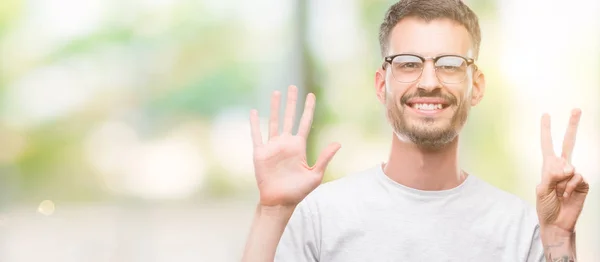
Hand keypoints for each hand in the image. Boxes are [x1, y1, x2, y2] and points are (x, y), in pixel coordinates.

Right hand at [249, 85, 340, 206]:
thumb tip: (338, 143)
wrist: (280, 202)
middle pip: (289, 117)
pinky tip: (253, 112)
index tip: (311, 95)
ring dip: (274, 107)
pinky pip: (257, 135)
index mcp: (299, 146)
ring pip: (273, 122)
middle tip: (293, 87)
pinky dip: (254, 123)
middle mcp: (285, 143)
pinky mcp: (260, 153)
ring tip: (276, 92)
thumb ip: (324, 158)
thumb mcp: (315, 175)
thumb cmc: (298, 191)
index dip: (308, 109)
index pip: (304, 123)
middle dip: (291, 102)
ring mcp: (272, 147)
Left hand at [536, 108, 588, 232]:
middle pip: (569, 143)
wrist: (557, 223)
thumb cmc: (546, 207)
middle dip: (572, 126)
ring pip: (570, 167)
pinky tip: (567, 195)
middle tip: (576, 109)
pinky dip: (570, 187)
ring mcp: (573, 175)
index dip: (546, 130)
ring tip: (559, 193)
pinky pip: (577, 178)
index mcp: (548, 167)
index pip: (547, 145)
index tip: (546, 114)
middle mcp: (561, 167)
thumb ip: (550, 176)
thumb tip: (566, 166)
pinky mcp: (582, 183)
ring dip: (563, 181)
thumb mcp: (541, 191)